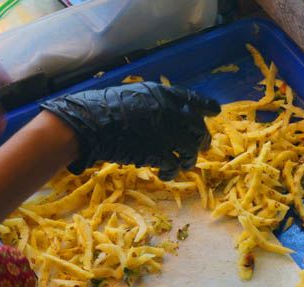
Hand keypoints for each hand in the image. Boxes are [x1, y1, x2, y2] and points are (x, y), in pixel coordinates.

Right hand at [40, 82, 219, 179]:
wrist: (89, 124)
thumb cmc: (102, 109)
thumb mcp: (132, 95)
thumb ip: (154, 103)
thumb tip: (167, 114)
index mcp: (163, 94)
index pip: (193, 99)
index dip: (206, 106)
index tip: (215, 112)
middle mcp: (170, 111)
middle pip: (197, 127)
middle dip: (202, 138)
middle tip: (202, 147)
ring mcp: (166, 132)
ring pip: (190, 149)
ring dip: (189, 158)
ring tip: (184, 164)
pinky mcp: (159, 153)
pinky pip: (174, 165)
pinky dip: (172, 172)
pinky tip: (166, 175)